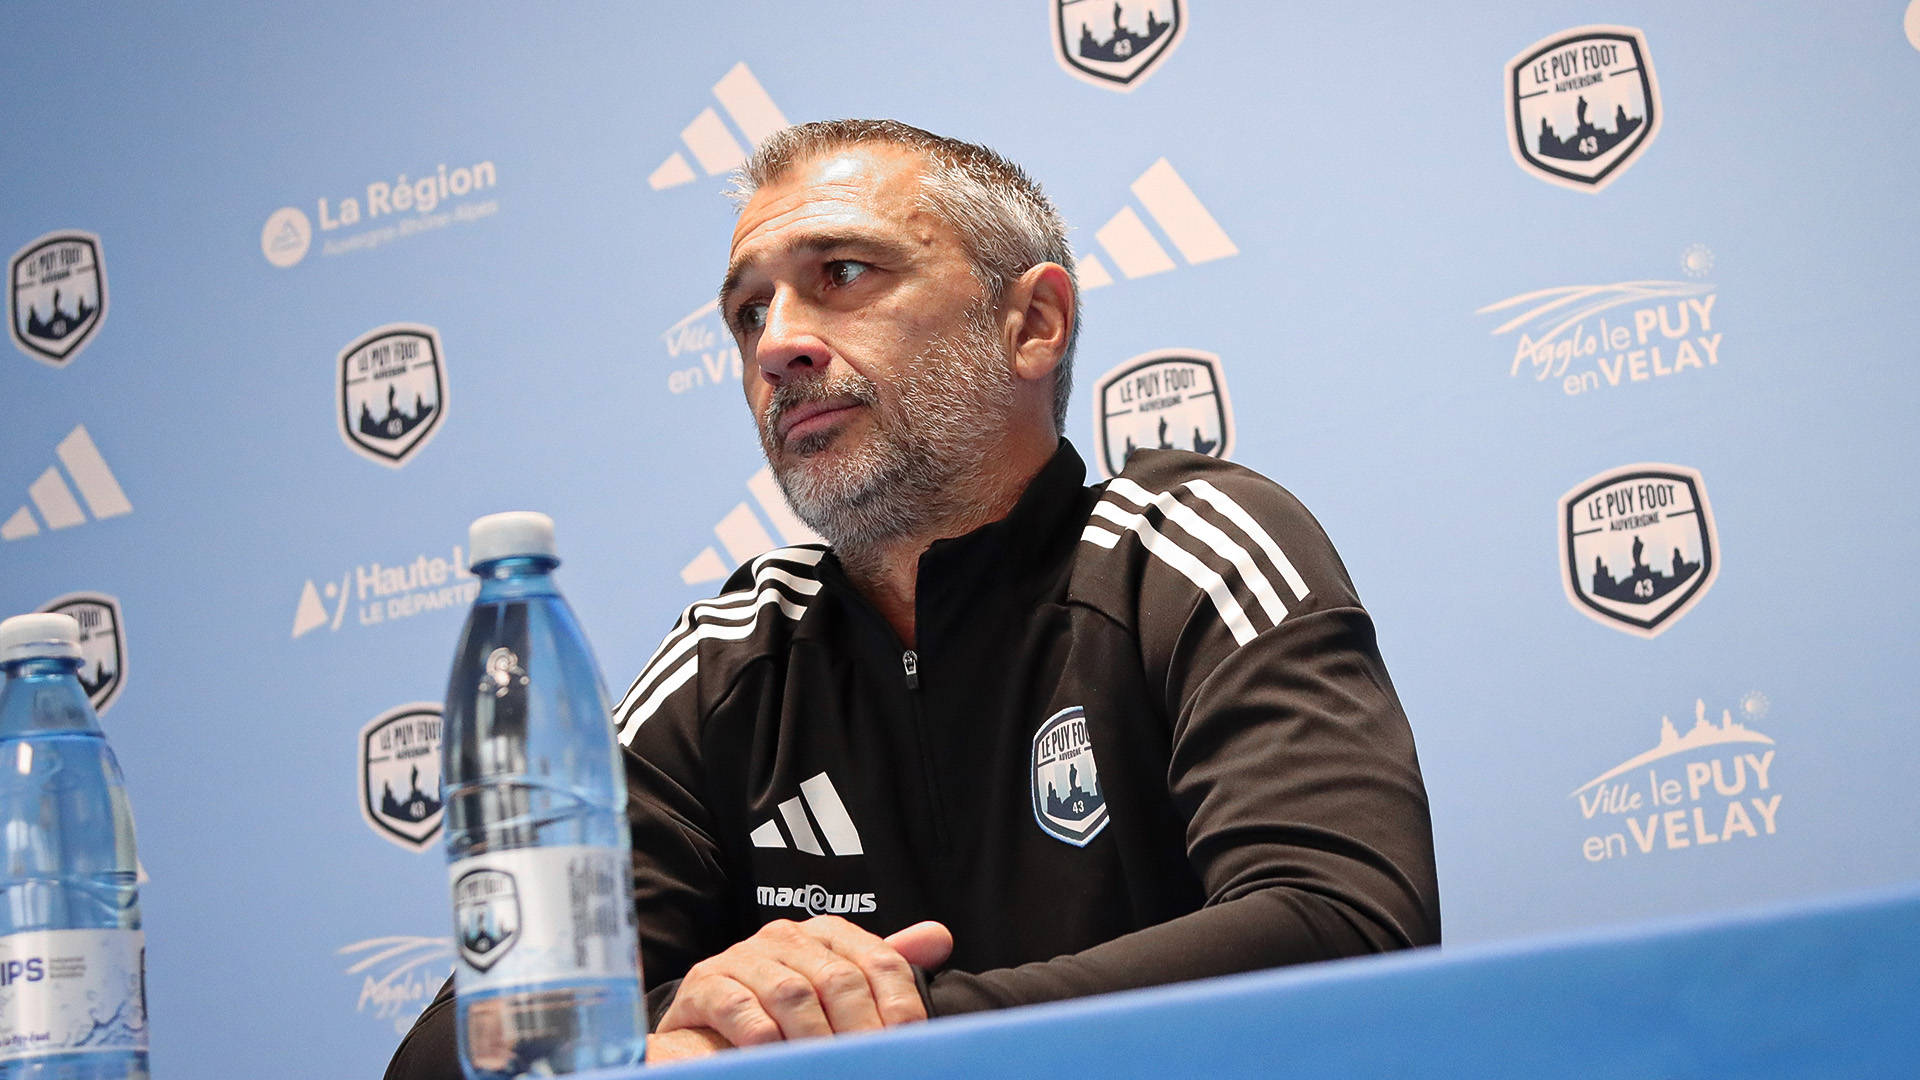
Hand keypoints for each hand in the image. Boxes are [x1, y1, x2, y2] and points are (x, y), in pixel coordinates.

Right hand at [653, 917, 952, 1054]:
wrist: (706, 1017)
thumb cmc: (781, 1007)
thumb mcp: (836, 984)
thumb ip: (885, 966)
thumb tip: (940, 937)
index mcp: (827, 935)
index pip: (880, 961)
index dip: (901, 1003)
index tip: (912, 1043)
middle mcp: (786, 938)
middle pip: (839, 980)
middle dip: (862, 1029)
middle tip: (872, 1063)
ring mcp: (743, 958)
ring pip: (792, 994)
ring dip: (816, 1038)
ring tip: (830, 1067)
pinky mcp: (706, 984)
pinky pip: (738, 1007)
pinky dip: (762, 1036)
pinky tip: (778, 1058)